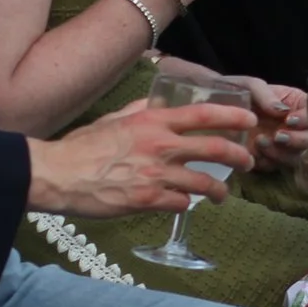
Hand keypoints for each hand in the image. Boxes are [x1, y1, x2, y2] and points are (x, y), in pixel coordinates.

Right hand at [26, 101, 256, 216]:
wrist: (57, 175)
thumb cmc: (82, 146)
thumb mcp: (116, 118)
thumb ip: (142, 110)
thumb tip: (160, 102)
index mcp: (154, 121)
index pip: (204, 114)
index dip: (233, 117)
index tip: (250, 122)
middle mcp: (161, 145)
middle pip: (216, 149)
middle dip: (240, 157)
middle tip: (249, 163)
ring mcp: (156, 175)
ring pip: (204, 183)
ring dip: (219, 190)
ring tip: (223, 195)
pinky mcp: (147, 200)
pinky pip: (180, 203)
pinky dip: (186, 204)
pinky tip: (184, 204)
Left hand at [222, 77, 307, 166]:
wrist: (209, 105)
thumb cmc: (234, 89)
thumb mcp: (250, 85)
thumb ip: (267, 95)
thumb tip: (282, 112)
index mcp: (298, 104)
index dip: (307, 120)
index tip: (289, 120)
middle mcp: (296, 126)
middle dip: (299, 141)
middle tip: (278, 136)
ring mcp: (282, 144)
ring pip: (296, 157)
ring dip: (282, 153)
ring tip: (260, 141)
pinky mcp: (266, 158)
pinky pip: (274, 167)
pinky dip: (266, 162)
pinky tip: (253, 151)